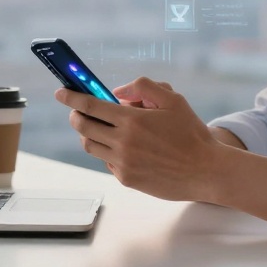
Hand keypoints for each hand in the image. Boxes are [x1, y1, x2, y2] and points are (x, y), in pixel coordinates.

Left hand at [55, 77, 219, 201]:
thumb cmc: (191, 133)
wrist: (206, 170)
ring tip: (99, 127)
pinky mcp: (127, 179)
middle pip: (83, 127)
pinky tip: (121, 146)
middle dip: (75, 115)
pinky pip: (107, 161)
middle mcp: (124, 142)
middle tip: (76, 110)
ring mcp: (123, 163)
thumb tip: (117, 92)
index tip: (60, 92)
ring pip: (90, 146)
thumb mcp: (173, 99)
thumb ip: (143, 87)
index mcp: (133, 120)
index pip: (90, 106)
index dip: (72, 97)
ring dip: (88, 134)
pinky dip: (107, 151)